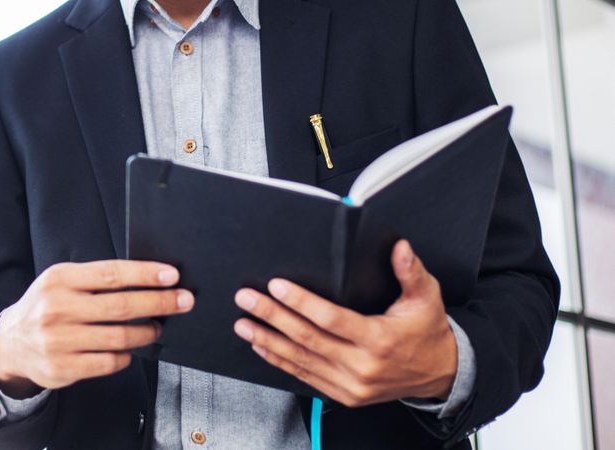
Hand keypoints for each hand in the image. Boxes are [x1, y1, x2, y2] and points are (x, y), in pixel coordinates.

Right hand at [0, 260, 194, 397]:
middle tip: (183, 301)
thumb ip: (95, 280)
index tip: (172, 276)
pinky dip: (125, 356)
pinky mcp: (62, 368)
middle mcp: (57, 309)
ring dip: (146, 332)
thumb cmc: (46, 307)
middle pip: (121, 306)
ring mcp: (59, 341)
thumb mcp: (61, 282)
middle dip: (159, 303)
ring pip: (119, 337)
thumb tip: (147, 280)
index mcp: (59, 280)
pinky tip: (129, 350)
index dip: (145, 275)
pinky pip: (108, 362)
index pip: (111, 274)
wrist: (11, 344)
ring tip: (156, 328)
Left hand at [233, 240, 457, 406]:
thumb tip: (398, 246)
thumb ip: (410, 271)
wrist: (440, 374)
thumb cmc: (427, 331)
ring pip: (301, 360)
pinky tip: (262, 347)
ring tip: (244, 324)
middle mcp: (363, 366)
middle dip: (272, 316)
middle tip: (247, 299)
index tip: (276, 286)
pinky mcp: (344, 395)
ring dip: (268, 341)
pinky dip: (281, 361)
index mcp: (380, 339)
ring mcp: (351, 385)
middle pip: (307, 338)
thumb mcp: (426, 298)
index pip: (331, 319)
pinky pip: (306, 377)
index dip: (301, 302)